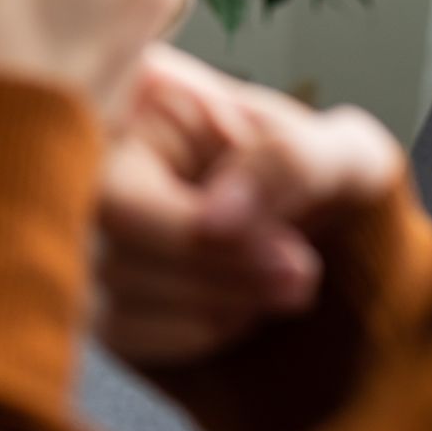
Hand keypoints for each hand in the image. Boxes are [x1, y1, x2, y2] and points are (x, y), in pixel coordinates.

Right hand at [97, 43, 404, 365]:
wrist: (339, 245)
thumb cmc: (333, 186)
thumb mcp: (342, 156)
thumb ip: (287, 164)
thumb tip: (214, 217)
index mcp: (147, 98)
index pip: (119, 184)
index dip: (188, 232)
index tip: (288, 253)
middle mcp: (98, 152)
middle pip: (110, 239)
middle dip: (217, 270)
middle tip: (300, 277)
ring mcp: (89, 220)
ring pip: (115, 288)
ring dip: (215, 303)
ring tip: (278, 284)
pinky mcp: (97, 283)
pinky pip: (122, 330)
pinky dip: (193, 332)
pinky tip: (239, 307)